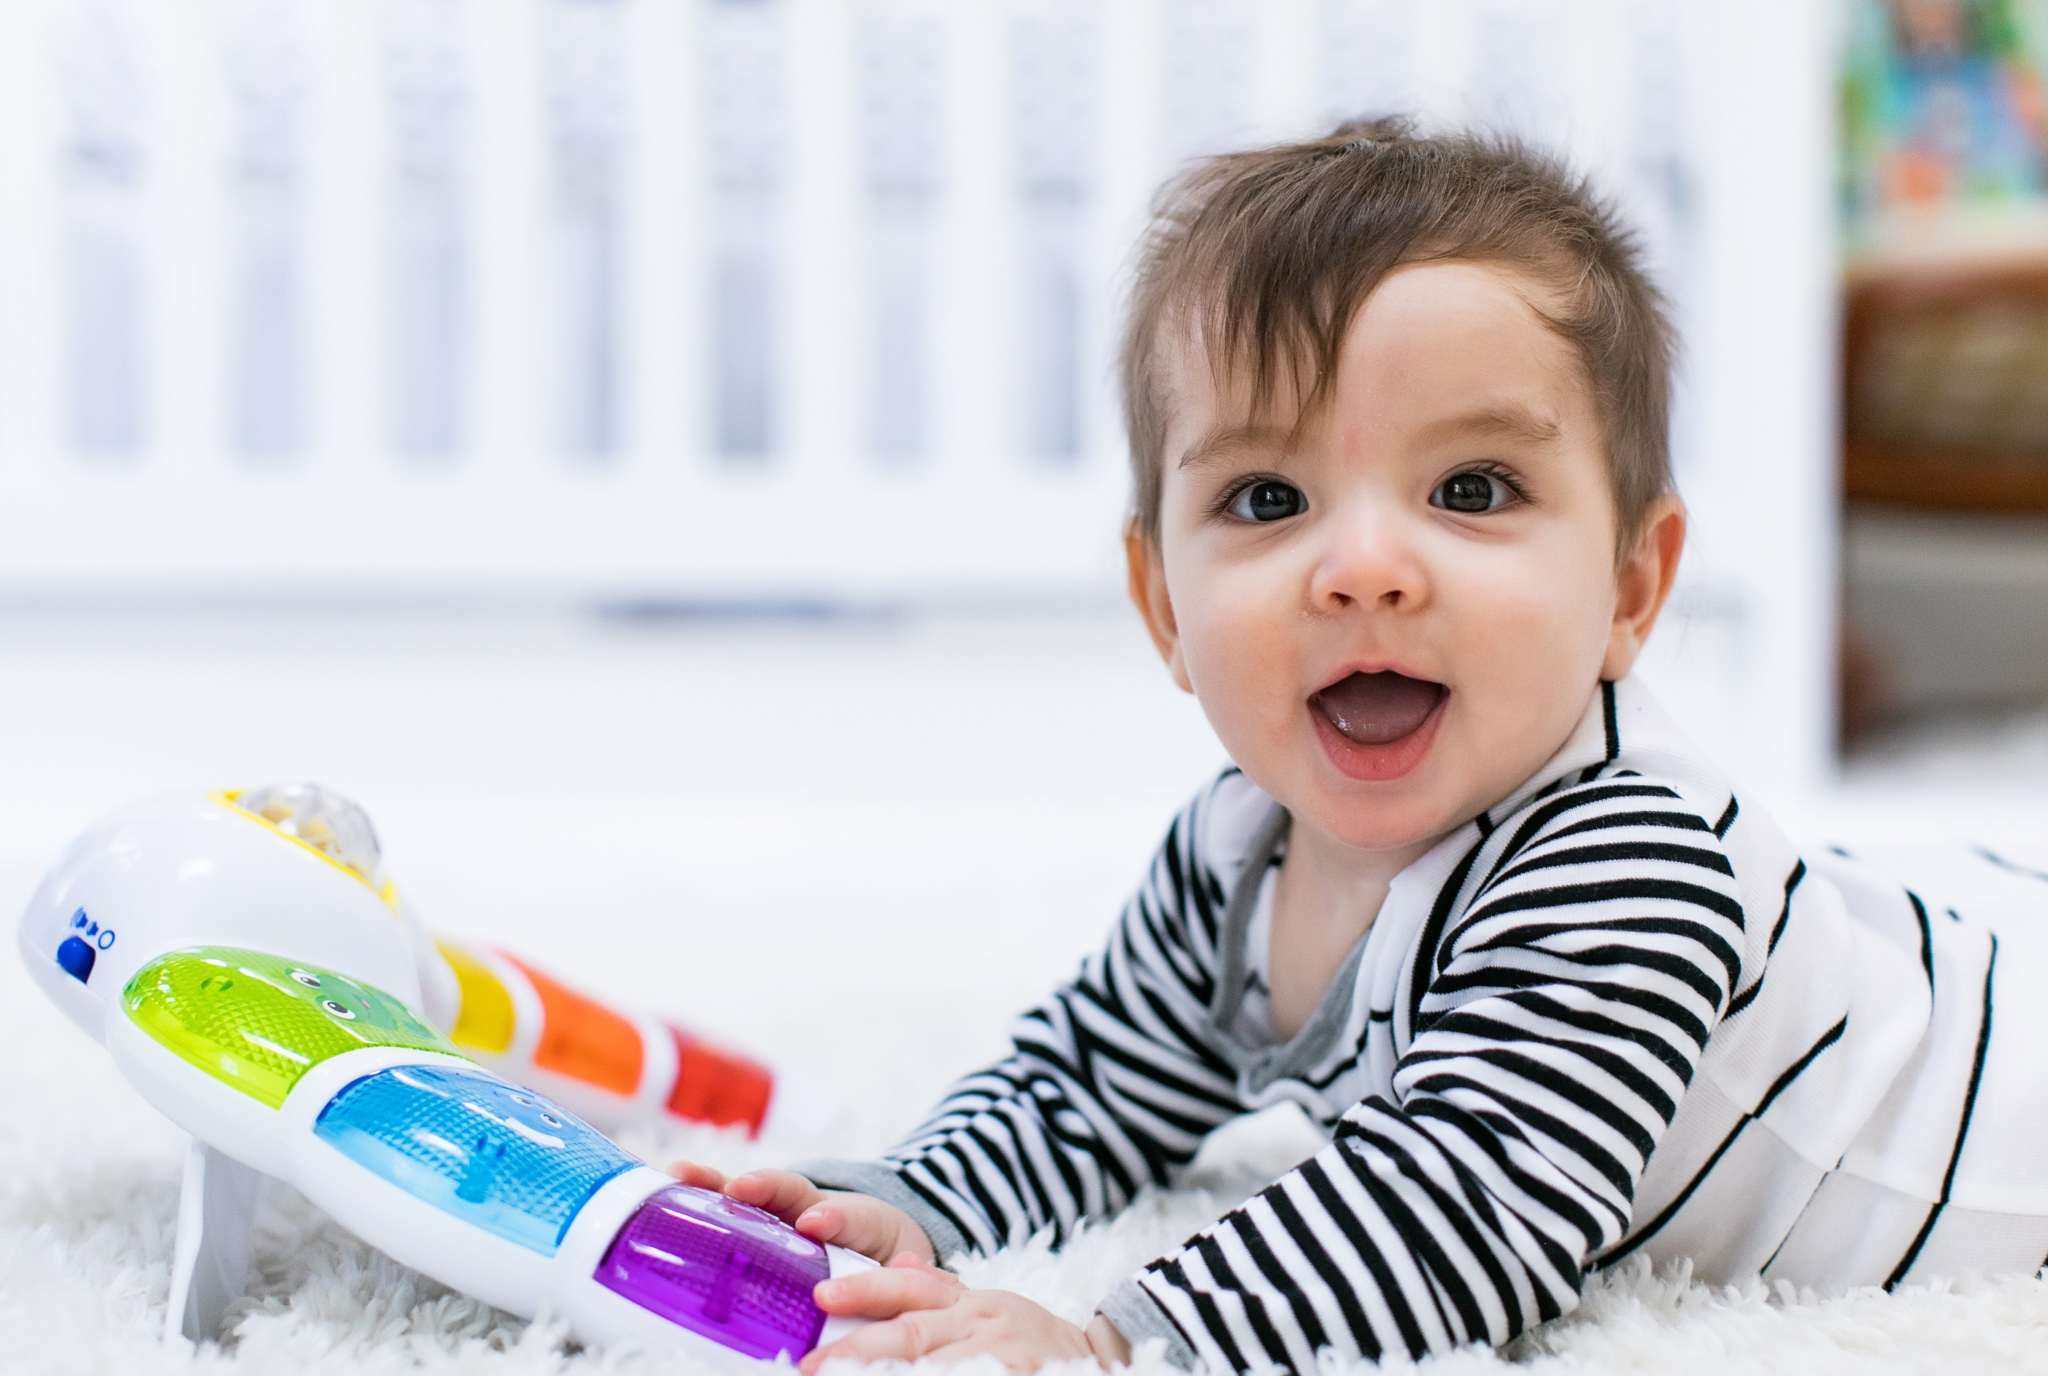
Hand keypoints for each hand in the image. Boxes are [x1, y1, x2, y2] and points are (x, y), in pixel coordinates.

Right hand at [664, 1159, 934, 1264]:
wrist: (878, 1244)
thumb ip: (904, 1267)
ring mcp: (774, 1218)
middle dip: (760, 1186)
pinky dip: (693, 1198)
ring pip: (745, 1196)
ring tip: (678, 1174)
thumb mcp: (901, 1262)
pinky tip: (661, 1191)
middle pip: (784, 1192)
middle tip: (737, 1188)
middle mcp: (807, 1211)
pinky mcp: (749, 1231)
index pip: (841, 1212)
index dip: (831, 1215)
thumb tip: (911, 1267)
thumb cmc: (885, 1255)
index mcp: (850, 1219)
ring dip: (712, 1184)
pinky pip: (719, 1214)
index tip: (815, 1222)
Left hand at [800, 1252, 1131, 1372]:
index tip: (820, 1293)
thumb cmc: (1031, 1344)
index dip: (866, 1288)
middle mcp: (985, 1323)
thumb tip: (902, 1261)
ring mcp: (1003, 1356)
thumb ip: (943, 1292)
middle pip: (913, 1334)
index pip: (912, 1287)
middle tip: (809, 1366)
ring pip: (936, 1370)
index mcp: (970, 1303)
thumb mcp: (988, 1308)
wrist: (1103, 1361)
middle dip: (858, 1351)